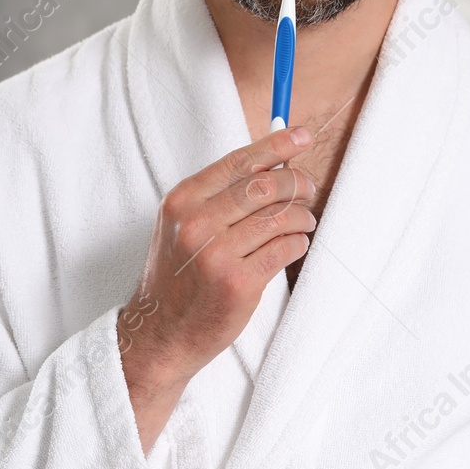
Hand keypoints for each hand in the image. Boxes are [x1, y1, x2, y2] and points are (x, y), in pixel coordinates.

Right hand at [117, 125, 317, 451]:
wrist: (160, 333)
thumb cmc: (180, 274)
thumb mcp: (184, 225)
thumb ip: (221, 194)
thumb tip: (275, 161)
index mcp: (182, 201)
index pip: (239, 162)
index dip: (276, 145)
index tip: (303, 136)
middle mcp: (195, 224)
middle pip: (264, 186)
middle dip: (297, 183)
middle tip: (309, 190)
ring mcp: (215, 255)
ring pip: (280, 217)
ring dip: (303, 216)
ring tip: (304, 222)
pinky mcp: (237, 283)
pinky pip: (285, 248)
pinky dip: (298, 243)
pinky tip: (295, 245)